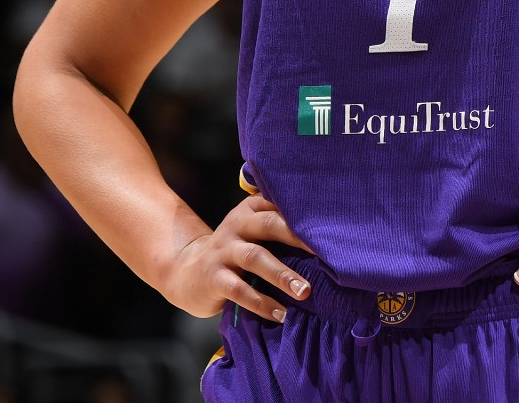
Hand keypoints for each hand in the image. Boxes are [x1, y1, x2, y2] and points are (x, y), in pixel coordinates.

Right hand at [157, 195, 315, 321]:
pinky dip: (262, 303)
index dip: (303, 213)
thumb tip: (329, 236)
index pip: (278, 203)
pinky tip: (281, 314)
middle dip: (297, 237)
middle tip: (325, 254)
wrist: (186, 272)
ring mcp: (223, 251)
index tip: (331, 225)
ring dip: (282, 274)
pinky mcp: (213, 278)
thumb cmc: (235, 251)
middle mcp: (236, 225)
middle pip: (269, 224)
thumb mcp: (253, 231)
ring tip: (305, 291)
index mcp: (250, 210)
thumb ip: (280, 225)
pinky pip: (240, 290)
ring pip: (255, 257)